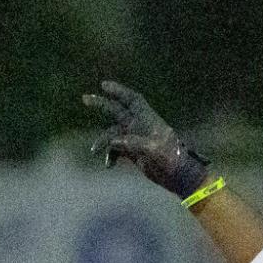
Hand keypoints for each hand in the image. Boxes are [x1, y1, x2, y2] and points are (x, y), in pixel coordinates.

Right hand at [84, 81, 209, 199]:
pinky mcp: (133, 152)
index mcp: (148, 120)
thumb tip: (113, 142)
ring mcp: (135, 139)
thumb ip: (133, 143)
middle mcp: (139, 126)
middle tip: (84, 98)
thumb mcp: (154, 151)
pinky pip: (115, 149)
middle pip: (117, 110)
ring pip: (112, 134)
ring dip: (102, 141)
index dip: (119, 91)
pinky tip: (109, 165)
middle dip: (101, 104)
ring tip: (94, 151)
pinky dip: (110, 155)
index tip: (104, 85)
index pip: (133, 100)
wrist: (178, 177)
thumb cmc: (171, 160)